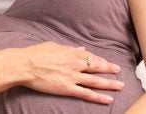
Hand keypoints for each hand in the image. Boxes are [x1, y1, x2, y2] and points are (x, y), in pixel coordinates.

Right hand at [0, 42, 122, 103]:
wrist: (25, 64)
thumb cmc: (35, 54)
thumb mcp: (53, 46)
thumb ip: (68, 48)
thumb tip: (80, 48)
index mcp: (71, 53)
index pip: (90, 56)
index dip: (101, 60)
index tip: (107, 62)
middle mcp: (74, 64)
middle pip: (96, 66)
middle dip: (109, 69)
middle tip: (119, 71)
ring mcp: (72, 76)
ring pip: (95, 81)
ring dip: (109, 84)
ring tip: (120, 86)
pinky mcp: (67, 88)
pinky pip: (86, 93)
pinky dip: (98, 97)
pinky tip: (107, 100)